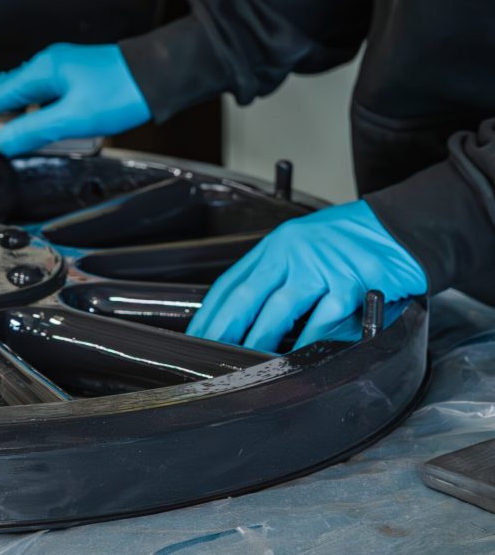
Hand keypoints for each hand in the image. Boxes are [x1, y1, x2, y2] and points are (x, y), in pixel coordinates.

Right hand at [0, 43, 150, 156]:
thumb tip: (7, 141)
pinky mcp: (77, 83)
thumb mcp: (76, 118)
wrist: (161, 76)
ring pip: (24, 97)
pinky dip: (30, 113)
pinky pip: (44, 100)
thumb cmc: (124, 91)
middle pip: (2, 90)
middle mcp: (49, 68)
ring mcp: (63, 74)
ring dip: (5, 111)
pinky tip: (30, 125)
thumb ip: (37, 131)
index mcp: (43, 72)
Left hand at [187, 200, 426, 351]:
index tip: (197, 337)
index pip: (233, 282)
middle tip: (208, 360)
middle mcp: (293, 252)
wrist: (399, 228)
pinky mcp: (348, 285)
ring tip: (243, 369)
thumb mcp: (305, 245)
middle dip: (223, 333)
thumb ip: (278, 273)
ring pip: (277, 314)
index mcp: (277, 245)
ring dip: (258, 345)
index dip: (211, 313)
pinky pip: (320, 324)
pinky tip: (295, 363)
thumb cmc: (352, 240)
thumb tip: (247, 315)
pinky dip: (306, 346)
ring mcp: (320, 268)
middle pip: (246, 299)